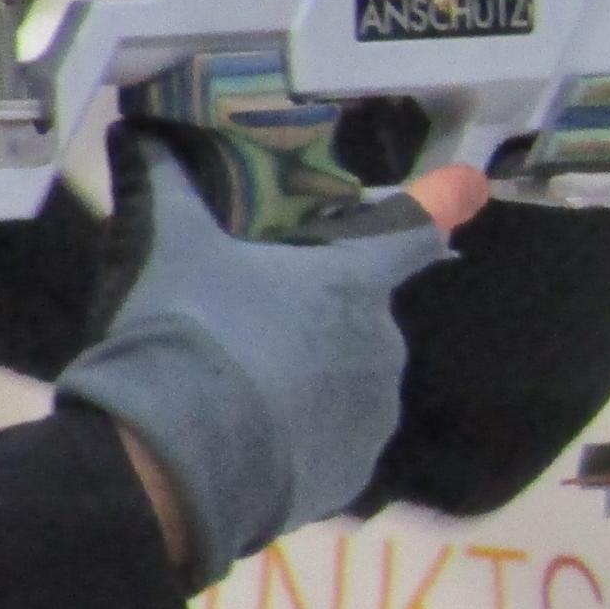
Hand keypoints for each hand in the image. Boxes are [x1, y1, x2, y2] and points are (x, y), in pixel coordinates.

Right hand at [60, 140, 486, 589]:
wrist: (172, 459)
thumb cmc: (183, 333)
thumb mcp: (171, 249)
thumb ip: (167, 188)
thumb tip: (143, 136)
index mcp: (353, 282)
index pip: (414, 231)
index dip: (433, 207)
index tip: (466, 188)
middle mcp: (383, 344)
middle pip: (358, 317)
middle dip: (314, 319)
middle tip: (246, 330)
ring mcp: (375, 413)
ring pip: (345, 383)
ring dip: (307, 382)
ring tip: (236, 394)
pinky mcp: (355, 473)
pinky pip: (332, 444)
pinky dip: (300, 440)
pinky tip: (249, 442)